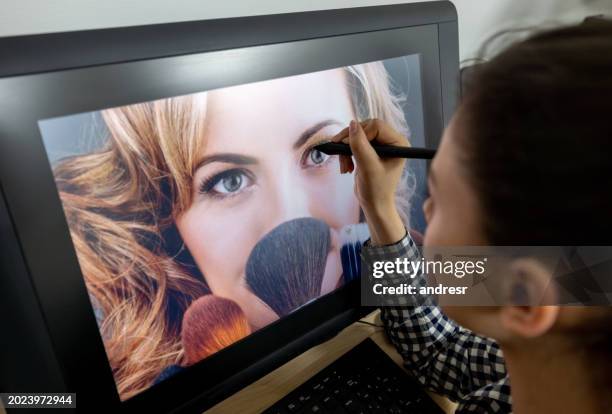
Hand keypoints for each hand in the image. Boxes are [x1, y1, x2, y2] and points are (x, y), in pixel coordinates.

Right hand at [332, 119, 408, 245]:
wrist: (374, 205)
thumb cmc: (376, 190)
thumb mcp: (367, 167)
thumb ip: (360, 145)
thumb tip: (352, 124)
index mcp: (398, 144)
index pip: (376, 126)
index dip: (360, 133)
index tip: (344, 145)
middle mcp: (391, 142)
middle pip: (366, 128)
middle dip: (351, 141)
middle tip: (339, 152)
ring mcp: (381, 146)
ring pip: (358, 136)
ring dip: (347, 149)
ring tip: (345, 166)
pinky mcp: (371, 151)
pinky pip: (355, 143)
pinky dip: (347, 154)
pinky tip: (347, 167)